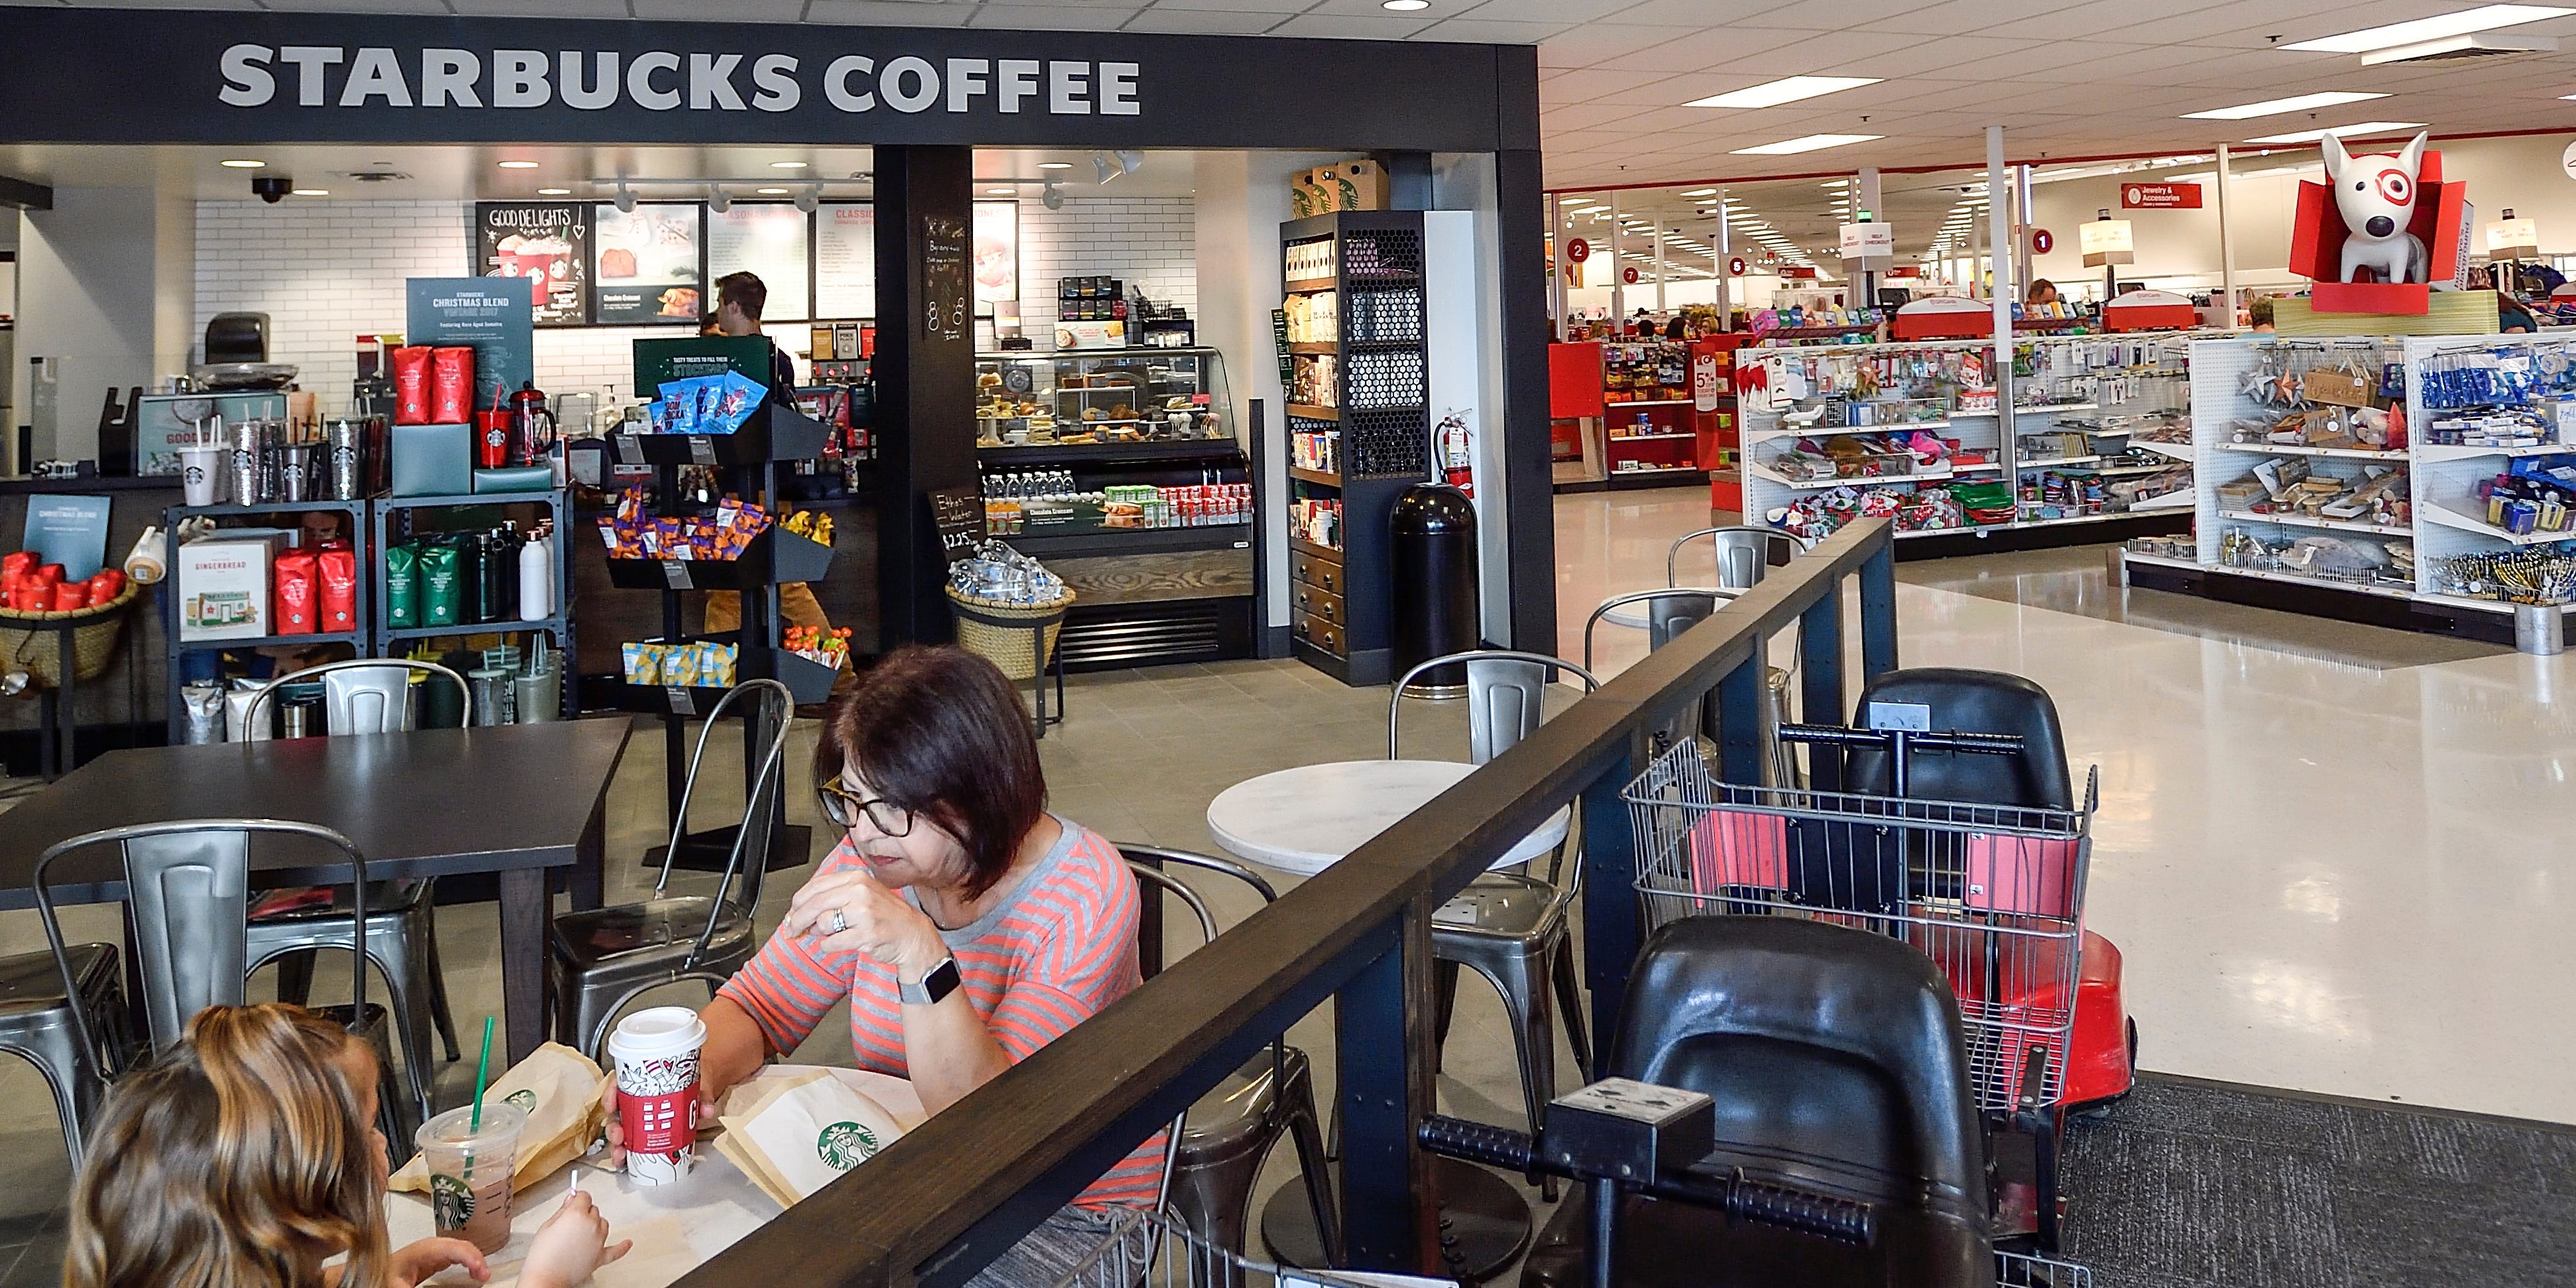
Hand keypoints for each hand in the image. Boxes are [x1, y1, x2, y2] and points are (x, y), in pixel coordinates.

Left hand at [388, 1237, 488, 1287]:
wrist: (373, 1272)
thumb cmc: (385, 1276)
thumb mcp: (396, 1286)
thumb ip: (414, 1287)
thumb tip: (446, 1285)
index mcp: (421, 1250)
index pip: (451, 1248)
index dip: (468, 1256)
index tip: (480, 1271)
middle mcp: (430, 1246)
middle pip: (460, 1245)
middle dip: (476, 1258)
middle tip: (485, 1277)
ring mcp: (434, 1250)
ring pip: (462, 1248)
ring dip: (475, 1260)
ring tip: (483, 1276)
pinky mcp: (435, 1257)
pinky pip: (458, 1255)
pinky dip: (470, 1262)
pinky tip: (474, 1271)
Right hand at [519, 1190, 631, 1287]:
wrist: (545, 1278)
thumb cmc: (543, 1255)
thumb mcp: (547, 1226)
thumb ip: (562, 1210)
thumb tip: (571, 1199)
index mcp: (577, 1215)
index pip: (584, 1196)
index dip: (577, 1199)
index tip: (574, 1200)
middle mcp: (592, 1226)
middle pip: (594, 1210)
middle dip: (583, 1213)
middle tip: (569, 1222)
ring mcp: (598, 1241)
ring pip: (604, 1224)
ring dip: (595, 1225)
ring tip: (581, 1233)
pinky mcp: (601, 1257)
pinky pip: (616, 1251)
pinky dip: (622, 1247)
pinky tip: (627, 1243)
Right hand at [597, 1083, 710, 1171]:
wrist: (699, 1087)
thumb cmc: (691, 1080)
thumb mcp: (698, 1083)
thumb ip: (703, 1096)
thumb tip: (706, 1110)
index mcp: (642, 1081)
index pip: (619, 1084)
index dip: (610, 1095)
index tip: (611, 1106)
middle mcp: (635, 1099)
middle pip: (616, 1112)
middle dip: (613, 1126)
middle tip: (620, 1135)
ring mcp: (638, 1116)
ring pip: (620, 1129)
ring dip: (616, 1144)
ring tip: (621, 1153)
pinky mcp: (644, 1130)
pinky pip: (630, 1141)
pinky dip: (626, 1152)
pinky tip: (625, 1161)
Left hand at [781, 865, 945, 979]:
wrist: (912, 934)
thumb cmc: (886, 916)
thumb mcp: (862, 895)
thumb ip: (833, 898)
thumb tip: (799, 913)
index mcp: (857, 878)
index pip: (816, 885)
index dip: (798, 902)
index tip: (792, 913)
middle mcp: (860, 892)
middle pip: (814, 904)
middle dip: (797, 920)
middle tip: (792, 931)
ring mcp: (864, 913)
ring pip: (822, 924)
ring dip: (820, 934)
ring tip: (832, 934)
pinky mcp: (866, 934)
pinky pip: (831, 943)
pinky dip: (829, 946)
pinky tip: (839, 943)